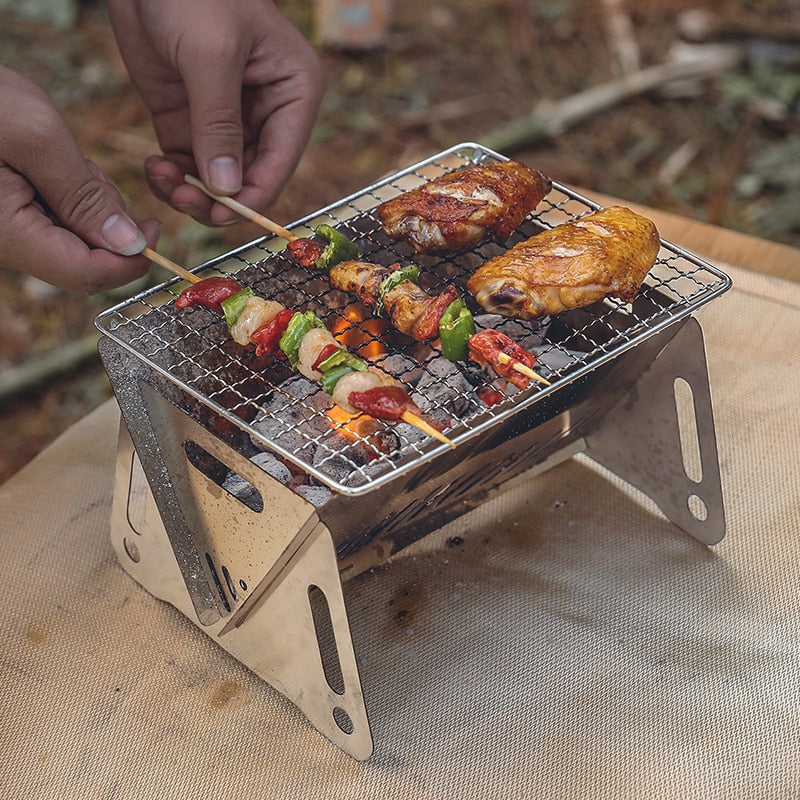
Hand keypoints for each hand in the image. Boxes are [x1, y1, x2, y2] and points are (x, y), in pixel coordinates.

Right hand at [0, 67, 159, 293]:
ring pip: (70, 241)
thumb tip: (129, 245)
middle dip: (104, 223)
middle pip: (83, 261)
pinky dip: (65, 197)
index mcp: (8, 237)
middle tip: (87, 171)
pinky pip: (51, 222)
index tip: (155, 226)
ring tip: (56, 158)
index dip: (131, 260)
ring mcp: (4, 234)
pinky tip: (45, 163)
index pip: (88, 275)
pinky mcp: (4, 218)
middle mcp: (4, 247)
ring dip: (85, 205)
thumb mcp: (35, 136)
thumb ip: (85, 196)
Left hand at [107, 0, 325, 225]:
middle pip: (251, 178)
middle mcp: (267, 114)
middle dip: (218, 197)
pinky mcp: (190, 121)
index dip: (254, 194)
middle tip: (183, 198)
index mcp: (293, 94)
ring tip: (163, 179)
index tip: (220, 212)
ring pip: (219, 180)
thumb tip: (226, 190)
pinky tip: (155, 169)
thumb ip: (218, 124)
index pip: (280, 161)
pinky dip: (173, 178)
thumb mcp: (210, 55)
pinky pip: (188, 166)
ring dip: (192, 192)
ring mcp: (227, 121)